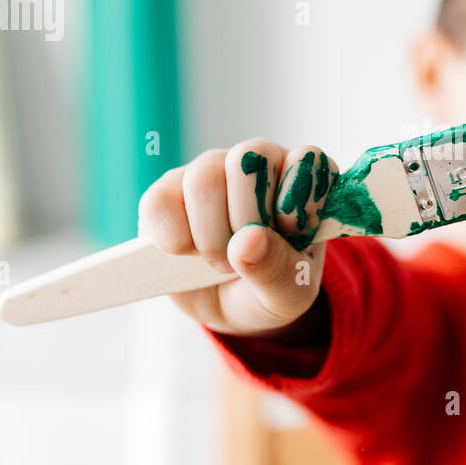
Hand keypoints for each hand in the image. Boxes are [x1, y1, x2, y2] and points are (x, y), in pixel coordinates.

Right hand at [137, 139, 337, 337]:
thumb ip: (279, 269)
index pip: (306, 158)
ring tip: (219, 260)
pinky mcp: (166, 191)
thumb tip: (249, 240)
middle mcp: (256, 163)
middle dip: (247, 221)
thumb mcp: (290, 293)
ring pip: (204, 180)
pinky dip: (173, 240)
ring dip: (211, 236)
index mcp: (300, 180)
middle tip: (248, 256)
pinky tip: (187, 253)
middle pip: (247, 160)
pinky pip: (159, 203)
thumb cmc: (269, 288)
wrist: (227, 306)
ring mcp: (209, 171)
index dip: (296, 200)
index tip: (291, 234)